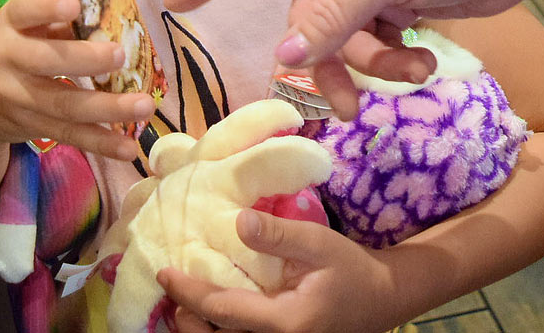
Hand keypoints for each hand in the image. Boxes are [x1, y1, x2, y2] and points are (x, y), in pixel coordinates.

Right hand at [0, 0, 154, 159]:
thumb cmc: (23, 44)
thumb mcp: (41, 17)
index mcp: (12, 22)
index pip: (24, 10)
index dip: (47, 6)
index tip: (74, 3)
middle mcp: (9, 58)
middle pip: (46, 60)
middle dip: (84, 60)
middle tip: (121, 55)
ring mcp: (18, 96)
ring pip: (63, 104)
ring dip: (106, 108)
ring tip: (143, 106)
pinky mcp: (31, 127)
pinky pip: (69, 134)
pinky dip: (101, 143)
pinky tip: (130, 148)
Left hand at [159, 210, 395, 332]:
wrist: (380, 299)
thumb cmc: (350, 269)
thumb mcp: (319, 244)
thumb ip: (279, 235)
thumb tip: (237, 221)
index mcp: (284, 323)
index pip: (223, 310)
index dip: (188, 293)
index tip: (163, 273)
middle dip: (185, 319)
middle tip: (168, 289)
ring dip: (197, 328)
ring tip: (180, 301)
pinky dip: (217, 329)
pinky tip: (207, 309)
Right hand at [166, 0, 542, 115]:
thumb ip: (335, 16)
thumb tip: (285, 60)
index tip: (172, 0)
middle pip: (305, 22)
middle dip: (331, 59)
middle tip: (349, 99)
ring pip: (340, 44)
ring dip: (372, 65)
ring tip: (413, 66)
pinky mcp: (394, 9)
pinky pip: (372, 48)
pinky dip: (394, 62)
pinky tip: (426, 59)